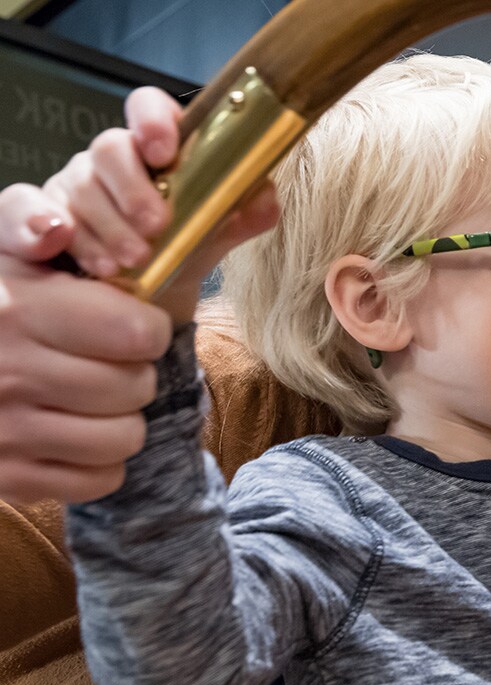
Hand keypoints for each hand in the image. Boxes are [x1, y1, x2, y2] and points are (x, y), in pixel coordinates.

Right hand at [0, 183, 169, 502]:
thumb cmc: (44, 302)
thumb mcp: (75, 252)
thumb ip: (167, 231)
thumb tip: (264, 200)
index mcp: (17, 297)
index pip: (137, 331)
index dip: (148, 330)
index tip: (132, 323)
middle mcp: (2, 359)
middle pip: (137, 384)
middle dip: (135, 370)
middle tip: (105, 359)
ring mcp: (1, 422)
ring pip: (127, 434)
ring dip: (124, 417)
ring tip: (89, 391)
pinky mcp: (9, 475)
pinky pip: (103, 477)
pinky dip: (102, 461)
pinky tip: (74, 431)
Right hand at [41, 87, 277, 320]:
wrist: (146, 301)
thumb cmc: (180, 252)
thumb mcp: (213, 235)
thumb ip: (242, 214)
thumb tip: (265, 198)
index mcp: (157, 150)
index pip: (149, 108)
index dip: (153, 119)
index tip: (165, 150)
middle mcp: (113, 161)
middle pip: (110, 148)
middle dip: (133, 187)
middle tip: (156, 225)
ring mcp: (76, 186)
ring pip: (78, 186)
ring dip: (108, 225)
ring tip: (134, 259)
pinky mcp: (44, 218)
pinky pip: (31, 213)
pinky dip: (50, 231)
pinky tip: (75, 252)